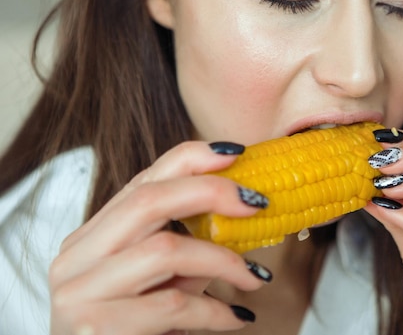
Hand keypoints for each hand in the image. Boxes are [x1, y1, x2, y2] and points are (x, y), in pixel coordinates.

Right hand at [49, 142, 269, 334]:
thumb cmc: (132, 331)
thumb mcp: (156, 282)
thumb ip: (185, 248)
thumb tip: (241, 215)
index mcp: (91, 237)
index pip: (142, 181)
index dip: (191, 159)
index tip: (236, 152)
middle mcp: (77, 257)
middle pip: (148, 201)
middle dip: (211, 192)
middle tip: (257, 203)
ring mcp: (80, 292)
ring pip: (165, 251)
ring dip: (223, 261)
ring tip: (255, 277)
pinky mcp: (96, 329)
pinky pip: (174, 305)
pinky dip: (215, 310)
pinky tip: (237, 318)